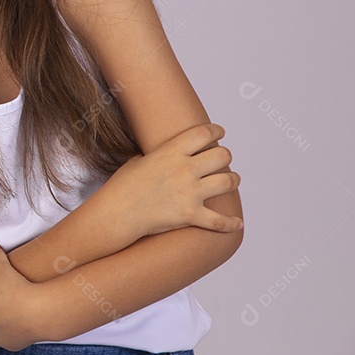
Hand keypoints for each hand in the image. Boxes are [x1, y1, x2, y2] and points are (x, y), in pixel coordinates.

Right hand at [99, 122, 242, 238]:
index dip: (216, 130)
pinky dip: (231, 224)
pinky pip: (219, 221)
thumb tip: (164, 149)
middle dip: (225, 156)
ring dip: (233, 180)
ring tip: (232, 181)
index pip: (203, 133)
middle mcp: (184, 170)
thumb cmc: (122, 186)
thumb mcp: (136, 160)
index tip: (220, 132)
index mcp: (170, 152)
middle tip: (222, 159)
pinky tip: (237, 223)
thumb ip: (157, 154)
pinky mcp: (190, 215)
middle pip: (222, 155)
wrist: (117, 213)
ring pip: (228, 182)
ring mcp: (189, 193)